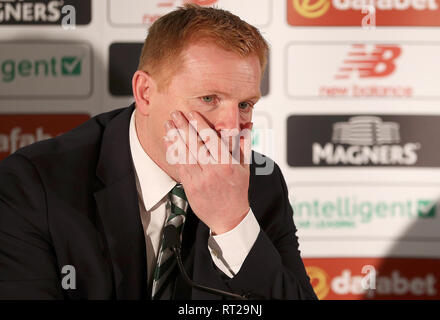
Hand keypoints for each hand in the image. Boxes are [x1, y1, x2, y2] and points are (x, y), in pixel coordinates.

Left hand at [163, 110, 252, 234]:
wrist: (229, 217)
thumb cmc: (237, 192)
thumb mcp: (245, 168)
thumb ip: (243, 145)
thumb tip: (246, 126)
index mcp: (227, 164)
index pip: (211, 138)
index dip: (199, 124)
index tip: (191, 113)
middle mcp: (213, 170)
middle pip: (195, 143)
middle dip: (183, 126)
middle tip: (175, 112)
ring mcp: (200, 179)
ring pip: (185, 153)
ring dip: (175, 136)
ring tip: (168, 124)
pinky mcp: (191, 186)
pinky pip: (180, 165)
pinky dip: (173, 152)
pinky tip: (169, 142)